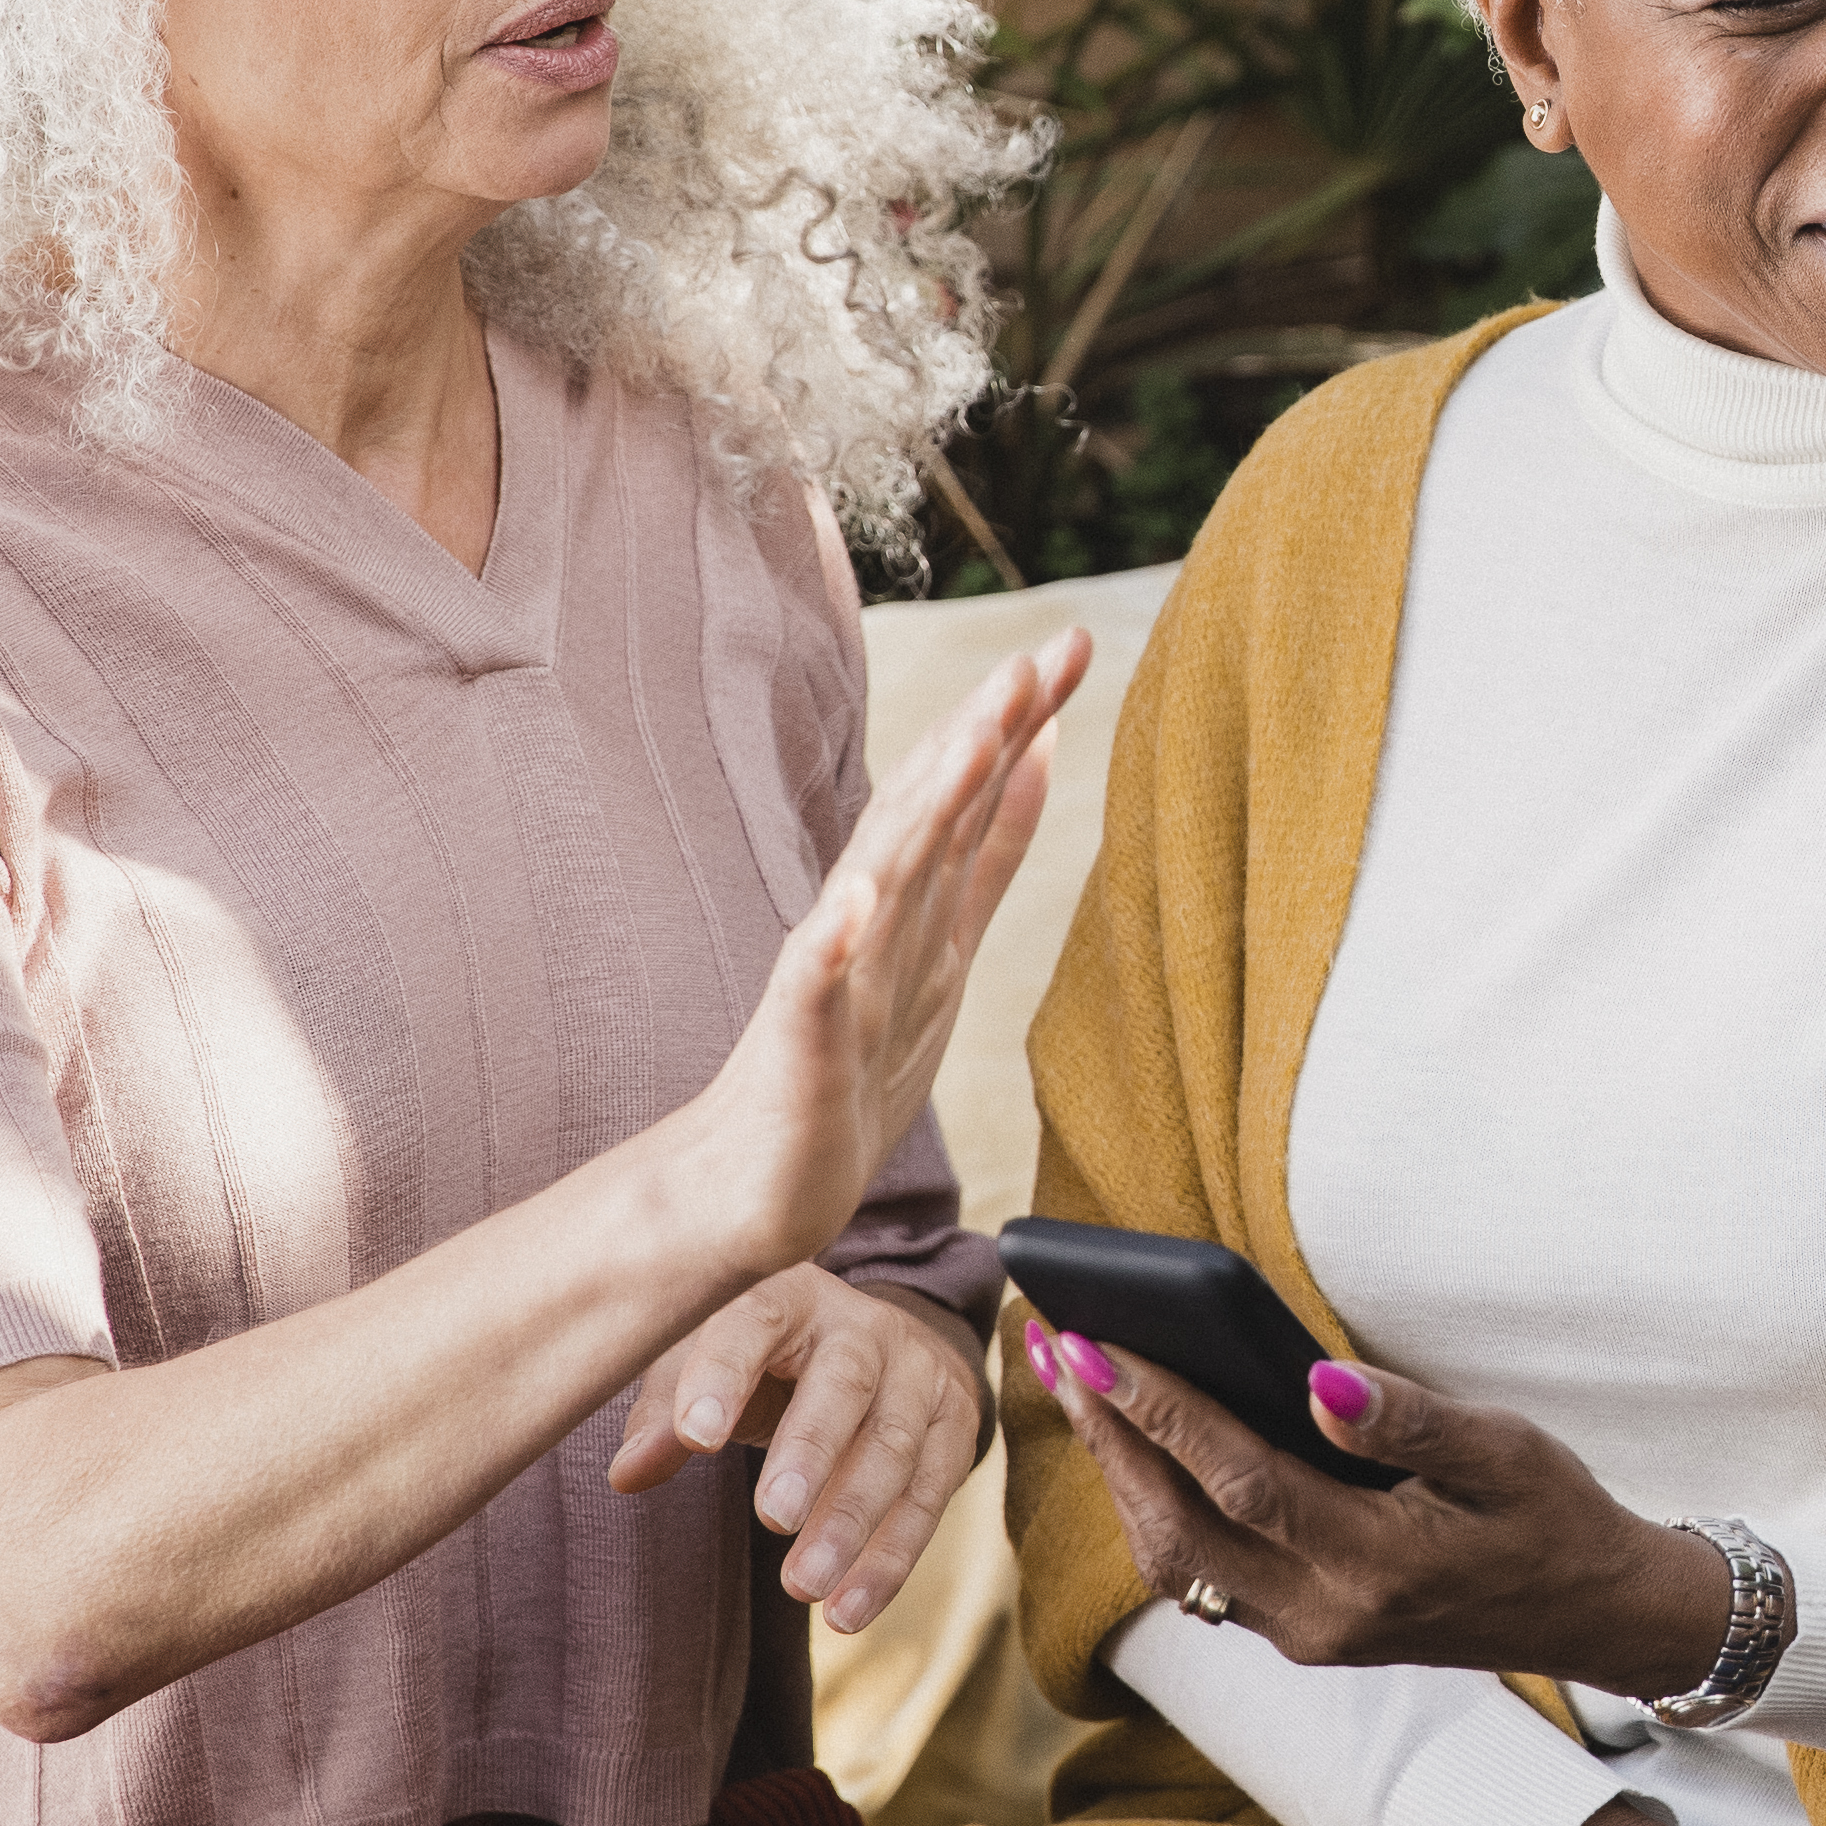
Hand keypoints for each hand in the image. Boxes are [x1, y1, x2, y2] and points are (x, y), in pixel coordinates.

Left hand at [615, 1264, 984, 1632]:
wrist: (871, 1348)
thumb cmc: (764, 1362)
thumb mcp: (707, 1365)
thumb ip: (667, 1413)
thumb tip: (628, 1474)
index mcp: (789, 1295)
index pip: (755, 1320)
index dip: (723, 1375)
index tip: (694, 1439)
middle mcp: (864, 1326)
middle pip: (844, 1383)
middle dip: (810, 1452)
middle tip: (772, 1518)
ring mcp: (919, 1373)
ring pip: (894, 1446)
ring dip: (851, 1522)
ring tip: (803, 1587)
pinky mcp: (954, 1425)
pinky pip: (929, 1495)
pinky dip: (890, 1559)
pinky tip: (848, 1610)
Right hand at [673, 626, 1090, 1279]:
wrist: (752, 1184)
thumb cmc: (850, 1064)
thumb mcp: (944, 942)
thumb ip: (988, 848)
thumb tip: (1040, 746)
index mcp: (916, 904)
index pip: (976, 797)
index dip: (1024, 723)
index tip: (1074, 642)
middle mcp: (876, 927)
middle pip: (932, 817)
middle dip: (981, 737)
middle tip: (1029, 660)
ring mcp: (835, 985)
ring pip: (883, 885)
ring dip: (922, 812)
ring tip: (968, 741)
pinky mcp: (799, 1053)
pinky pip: (814, 997)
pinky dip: (829, 949)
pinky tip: (847, 905)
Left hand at [1026, 1327, 1735, 1695]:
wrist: (1592, 1615)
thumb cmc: (1554, 1516)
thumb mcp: (1507, 1452)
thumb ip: (1410, 1423)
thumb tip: (1318, 1382)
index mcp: (1375, 1568)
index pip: (1239, 1480)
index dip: (1162, 1411)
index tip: (1098, 1343)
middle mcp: (1321, 1616)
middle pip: (1179, 1527)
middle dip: (1109, 1433)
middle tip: (1054, 1343)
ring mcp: (1304, 1634)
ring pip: (1174, 1561)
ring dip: (1118, 1470)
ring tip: (1076, 1381)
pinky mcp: (1299, 1633)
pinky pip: (1199, 1574)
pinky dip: (1155, 1505)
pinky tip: (1135, 1443)